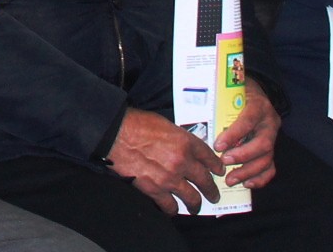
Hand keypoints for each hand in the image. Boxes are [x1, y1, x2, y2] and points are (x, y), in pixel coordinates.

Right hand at [106, 108, 223, 214]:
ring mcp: (169, 178)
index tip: (219, 171)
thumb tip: (185, 147)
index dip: (216, 165)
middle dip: (211, 190)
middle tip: (213, 195)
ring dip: (196, 204)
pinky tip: (172, 209)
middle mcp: (182, 161)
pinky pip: (170, 206)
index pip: (209, 157)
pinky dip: (172, 209)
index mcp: (185, 142)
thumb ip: (178, 137)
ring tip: (195, 207)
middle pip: (205, 181)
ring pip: (192, 198)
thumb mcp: (163, 124)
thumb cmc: (135, 124)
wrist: (114, 134)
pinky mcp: (155, 189)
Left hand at [214, 93, 278, 189]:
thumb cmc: (235, 91)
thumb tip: (193, 113)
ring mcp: (273, 136)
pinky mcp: (272, 147)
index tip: (218, 146)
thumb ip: (217, 100)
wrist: (252, 90)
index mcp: (258, 105)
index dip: (234, 135)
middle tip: (223, 163)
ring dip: (248, 171)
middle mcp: (269, 121)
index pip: (248, 121)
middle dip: (242, 156)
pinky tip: (246, 184)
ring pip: (267, 158)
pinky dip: (260, 178)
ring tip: (230, 180)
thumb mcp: (228, 90)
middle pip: (262, 143)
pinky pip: (271, 166)